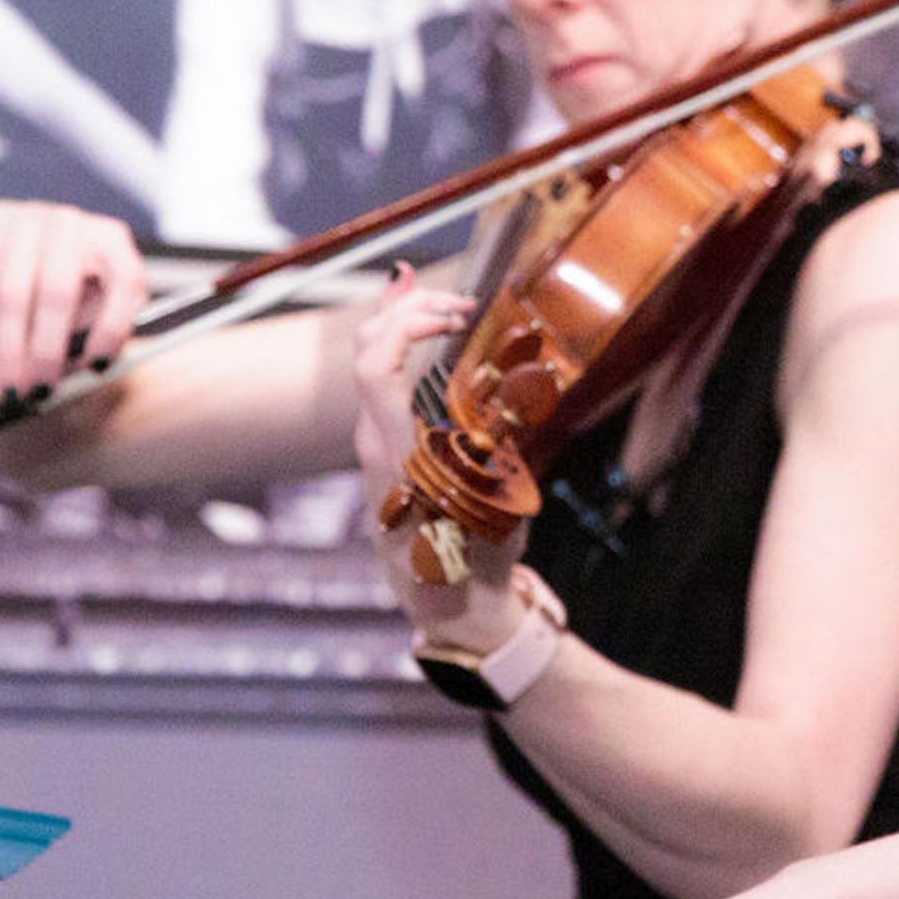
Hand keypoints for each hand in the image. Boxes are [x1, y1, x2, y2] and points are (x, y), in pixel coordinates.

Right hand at [0, 198, 148, 399]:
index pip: (125, 282)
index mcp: (113, 243)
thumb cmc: (69, 299)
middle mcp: (72, 225)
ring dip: (6, 350)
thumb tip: (77, 399)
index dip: (114, 327)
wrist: (28, 252)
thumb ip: (90, 352)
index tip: (98, 369)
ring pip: (12, 294)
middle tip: (36, 394)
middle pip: (59, 291)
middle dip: (44, 350)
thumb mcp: (92, 317)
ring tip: (6, 391)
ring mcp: (25, 220)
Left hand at [347, 266, 519, 633]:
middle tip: (458, 303)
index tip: (453, 314)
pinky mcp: (381, 452)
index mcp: (398, 454)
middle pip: (368, 352)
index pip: (376, 368)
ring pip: (369, 366)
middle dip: (407, 312)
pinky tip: (411, 325)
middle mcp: (374, 445)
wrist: (451, 608)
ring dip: (398, 323)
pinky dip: (395, 348)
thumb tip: (530, 383)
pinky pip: (379, 386)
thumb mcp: (502, 501)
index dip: (405, 325)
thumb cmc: (480, 559)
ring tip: (424, 290)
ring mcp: (372, 448)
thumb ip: (506, 441)